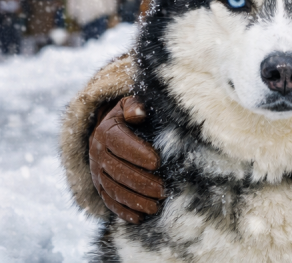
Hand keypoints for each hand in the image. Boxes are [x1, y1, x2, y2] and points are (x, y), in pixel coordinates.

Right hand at [89, 96, 164, 223]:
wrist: (108, 127)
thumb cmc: (130, 115)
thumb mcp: (130, 104)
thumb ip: (135, 106)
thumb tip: (139, 113)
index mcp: (106, 132)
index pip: (119, 143)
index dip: (137, 153)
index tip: (158, 162)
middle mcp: (98, 153)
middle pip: (117, 171)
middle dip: (141, 182)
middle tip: (163, 190)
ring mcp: (97, 171)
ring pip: (113, 189)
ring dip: (134, 200)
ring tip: (156, 207)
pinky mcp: (99, 185)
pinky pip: (108, 200)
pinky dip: (122, 211)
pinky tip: (138, 219)